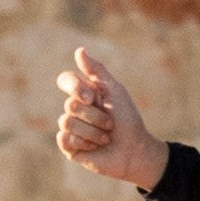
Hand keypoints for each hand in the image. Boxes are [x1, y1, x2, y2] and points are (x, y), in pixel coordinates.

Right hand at [51, 46, 166, 186]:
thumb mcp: (115, 91)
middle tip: (110, 124)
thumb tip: (79, 50)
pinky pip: (65, 139)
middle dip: (95, 116)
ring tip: (105, 137)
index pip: (65, 80)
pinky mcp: (69, 147)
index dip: (75, 87)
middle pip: (70, 104)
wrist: (135, 150)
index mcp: (84, 93)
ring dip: (93, 132)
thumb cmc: (127, 120)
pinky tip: (95, 148)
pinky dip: (84, 143)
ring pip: (67, 122)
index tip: (92, 98)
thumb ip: (97, 71)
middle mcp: (74, 109)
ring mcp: (70, 128)